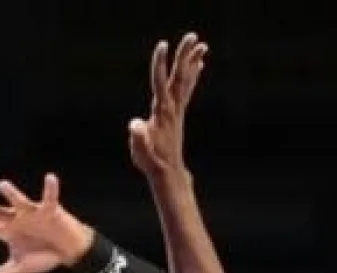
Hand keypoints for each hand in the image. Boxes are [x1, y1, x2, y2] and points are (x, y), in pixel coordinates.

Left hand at [0, 174, 93, 272]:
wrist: (70, 250)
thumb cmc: (44, 254)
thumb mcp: (21, 266)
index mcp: (6, 230)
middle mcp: (16, 218)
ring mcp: (32, 212)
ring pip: (19, 201)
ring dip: (11, 194)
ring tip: (2, 185)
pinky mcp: (51, 210)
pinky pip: (50, 198)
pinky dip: (51, 189)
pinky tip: (50, 178)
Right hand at [128, 32, 207, 176]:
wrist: (167, 172)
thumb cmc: (151, 161)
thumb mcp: (140, 151)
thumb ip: (138, 137)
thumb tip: (135, 124)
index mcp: (162, 113)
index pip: (160, 83)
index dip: (160, 64)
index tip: (163, 45)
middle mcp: (173, 108)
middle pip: (179, 76)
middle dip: (184, 55)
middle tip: (192, 36)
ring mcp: (177, 110)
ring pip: (186, 81)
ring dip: (192, 61)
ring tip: (201, 44)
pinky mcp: (177, 114)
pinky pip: (187, 89)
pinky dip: (192, 75)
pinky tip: (198, 65)